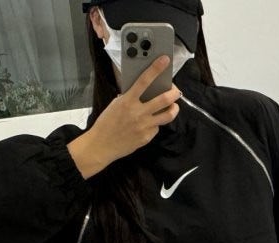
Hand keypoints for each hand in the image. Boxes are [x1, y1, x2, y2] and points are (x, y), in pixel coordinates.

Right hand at [68, 56, 180, 178]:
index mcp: (128, 101)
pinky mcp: (147, 137)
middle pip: (164, 99)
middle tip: (176, 90)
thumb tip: (144, 92)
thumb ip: (129, 98)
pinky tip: (151, 123)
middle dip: (174, 92)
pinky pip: (156, 127)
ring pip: (168, 115)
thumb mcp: (116, 105)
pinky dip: (156, 123)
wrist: (102, 145)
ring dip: (174, 108)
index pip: (144, 80)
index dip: (156, 69)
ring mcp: (144, 126)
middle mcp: (138, 113)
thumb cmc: (106, 123)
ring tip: (174, 106)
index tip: (165, 60)